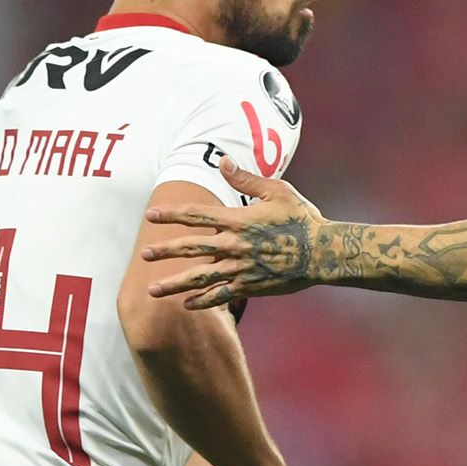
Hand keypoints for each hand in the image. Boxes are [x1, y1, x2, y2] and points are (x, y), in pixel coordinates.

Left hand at [143, 157, 330, 310]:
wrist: (323, 253)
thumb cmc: (302, 218)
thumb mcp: (276, 191)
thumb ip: (246, 179)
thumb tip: (223, 162)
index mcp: (237, 219)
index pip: (196, 216)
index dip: (171, 214)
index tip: (150, 215)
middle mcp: (234, 244)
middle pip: (191, 248)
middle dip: (165, 251)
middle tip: (143, 254)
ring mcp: (240, 268)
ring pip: (200, 277)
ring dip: (174, 284)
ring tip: (152, 291)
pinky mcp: (250, 286)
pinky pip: (220, 295)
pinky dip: (202, 300)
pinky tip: (186, 304)